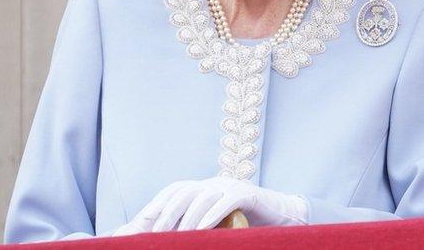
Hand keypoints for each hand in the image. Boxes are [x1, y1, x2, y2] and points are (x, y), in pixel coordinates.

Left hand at [117, 176, 308, 232]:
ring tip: (178, 237)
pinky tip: (203, 229)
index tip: (141, 222)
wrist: (282, 216)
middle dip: (166, 212)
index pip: (174, 191)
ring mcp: (230, 186)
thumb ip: (197, 227)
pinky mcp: (247, 194)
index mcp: (204, 188)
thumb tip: (170, 239)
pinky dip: (212, 215)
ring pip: (202, 197)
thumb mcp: (217, 224)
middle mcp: (214, 183)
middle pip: (183, 192)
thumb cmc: (246, 224)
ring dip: (187, 218)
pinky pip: (226, 201)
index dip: (157, 204)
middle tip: (155, 233)